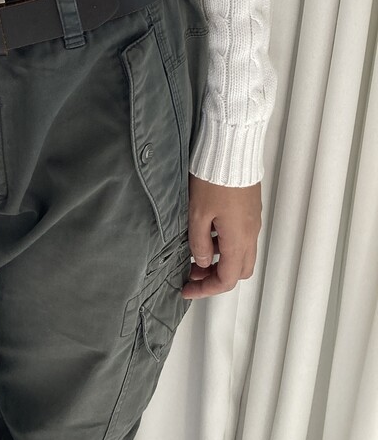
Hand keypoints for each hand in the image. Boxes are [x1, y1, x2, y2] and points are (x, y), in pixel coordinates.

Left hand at [181, 174, 261, 297]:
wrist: (232, 150)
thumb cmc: (215, 179)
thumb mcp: (197, 214)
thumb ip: (199, 242)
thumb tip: (201, 261)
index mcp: (238, 240)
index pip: (226, 279)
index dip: (206, 289)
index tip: (188, 290)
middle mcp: (250, 234)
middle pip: (238, 270)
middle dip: (215, 277)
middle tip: (193, 274)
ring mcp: (253, 222)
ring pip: (241, 254)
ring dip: (220, 260)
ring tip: (195, 253)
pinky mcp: (251, 210)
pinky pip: (242, 237)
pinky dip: (225, 244)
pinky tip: (206, 233)